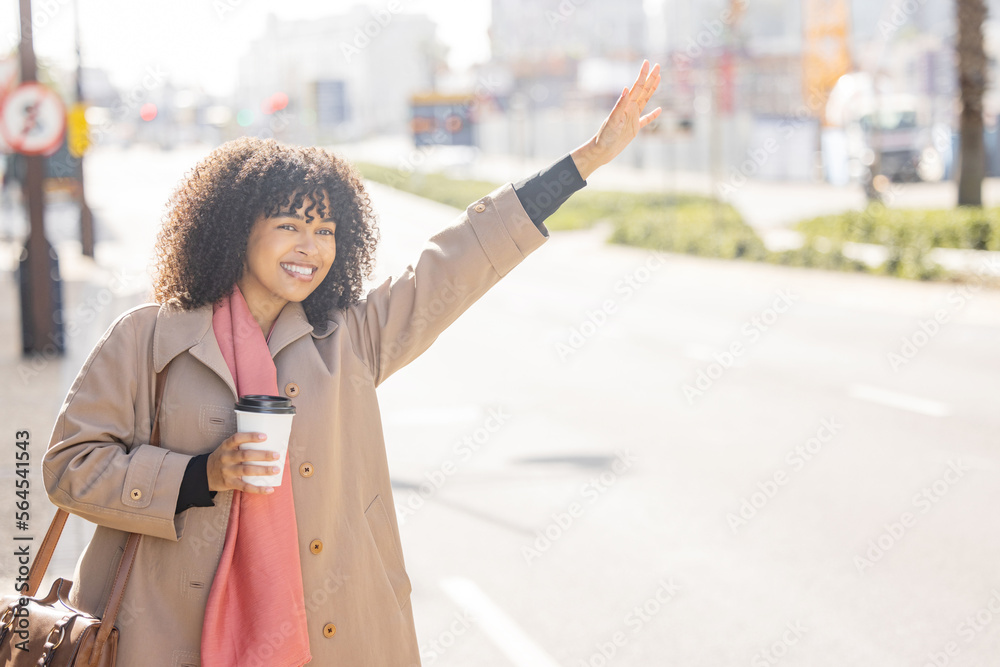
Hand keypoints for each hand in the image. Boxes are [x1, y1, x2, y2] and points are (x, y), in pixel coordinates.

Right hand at [206, 432, 279, 493]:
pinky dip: (258, 489)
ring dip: (263, 470)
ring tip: (276, 469)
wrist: (204, 475)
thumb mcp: (227, 448)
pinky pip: (245, 487)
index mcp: (226, 446)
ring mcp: (227, 471)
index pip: (237, 438)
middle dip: (262, 455)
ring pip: (247, 470)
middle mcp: (226, 457)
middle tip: (276, 455)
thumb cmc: (223, 458)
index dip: (250, 436)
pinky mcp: (229, 483)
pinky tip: (269, 489)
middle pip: (245, 455)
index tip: (265, 436)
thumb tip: (269, 444)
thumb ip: (242, 446)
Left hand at [571, 59, 661, 179]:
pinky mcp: (634, 129)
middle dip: (650, 78)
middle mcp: (630, 109)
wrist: (601, 151)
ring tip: (658, 78)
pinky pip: (646, 120)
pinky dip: (653, 115)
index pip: (637, 87)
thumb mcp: (612, 121)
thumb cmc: (604, 137)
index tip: (648, 62)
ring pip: (645, 100)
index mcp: (626, 106)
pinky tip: (659, 110)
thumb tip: (626, 89)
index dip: (643, 75)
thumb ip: (619, 105)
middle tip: (657, 65)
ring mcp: (632, 118)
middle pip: (643, 90)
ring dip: (651, 89)